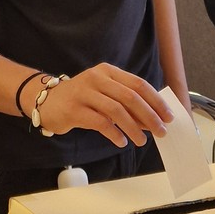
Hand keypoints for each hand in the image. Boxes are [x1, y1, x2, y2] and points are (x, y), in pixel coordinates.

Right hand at [35, 64, 172, 147]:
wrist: (46, 101)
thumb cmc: (81, 99)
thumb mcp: (104, 94)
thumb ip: (125, 104)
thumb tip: (152, 120)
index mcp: (108, 71)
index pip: (138, 84)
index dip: (155, 101)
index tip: (168, 116)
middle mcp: (97, 78)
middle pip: (130, 97)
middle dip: (149, 116)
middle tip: (161, 131)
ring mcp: (84, 93)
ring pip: (116, 110)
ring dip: (134, 127)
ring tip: (141, 141)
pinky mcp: (74, 109)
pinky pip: (100, 122)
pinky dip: (114, 133)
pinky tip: (121, 141)